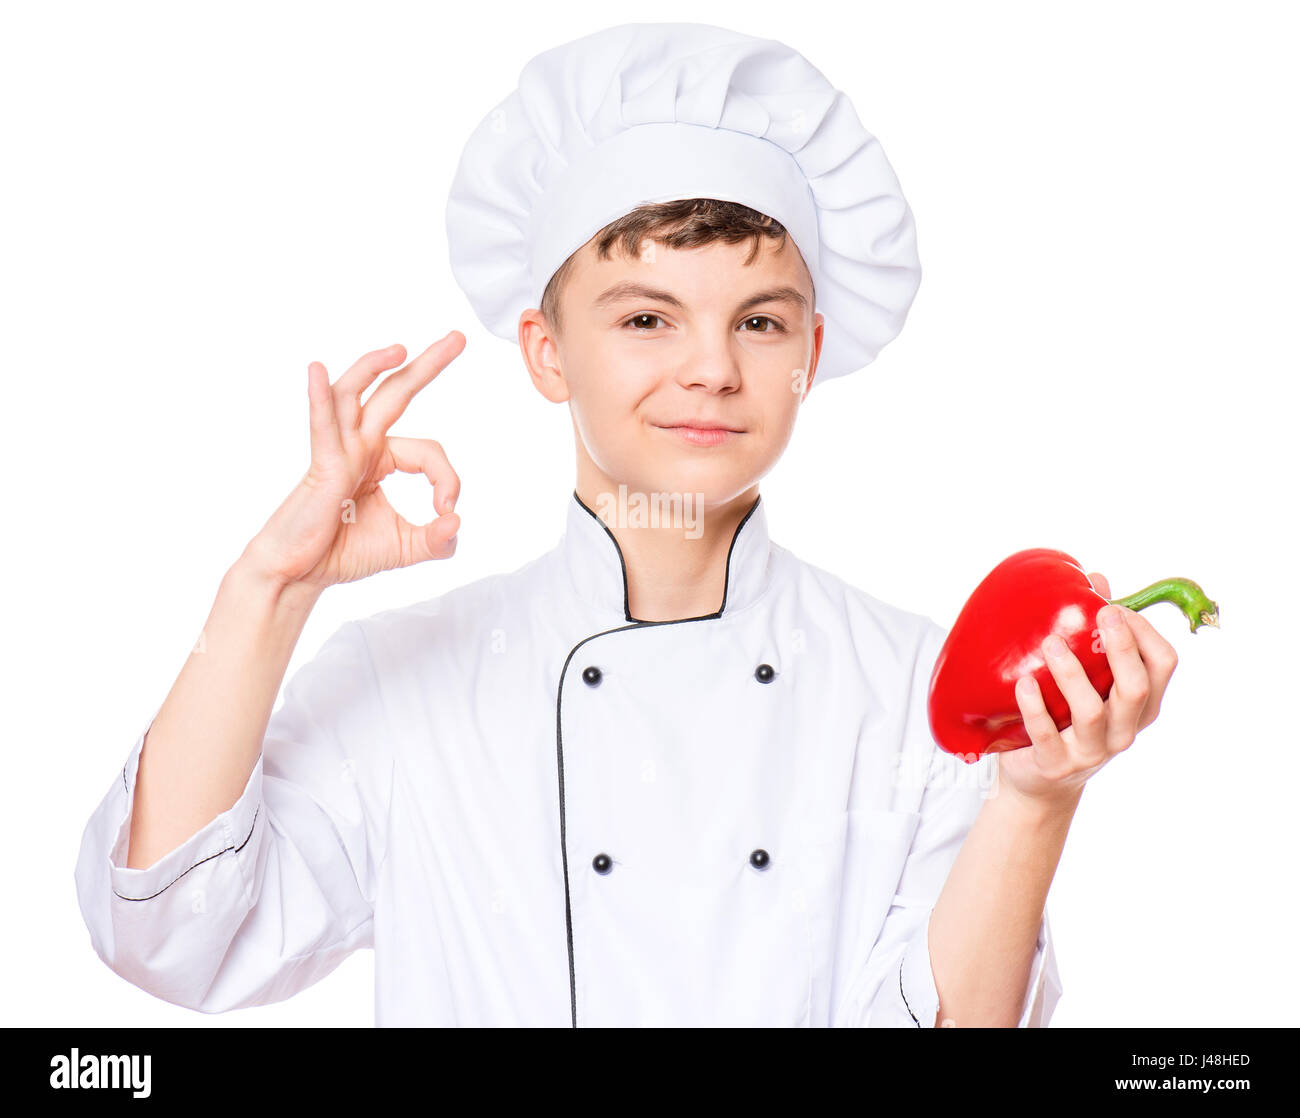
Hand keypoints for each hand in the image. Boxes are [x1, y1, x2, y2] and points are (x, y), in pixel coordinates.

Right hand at [241, 335, 465, 590]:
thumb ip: (437, 539)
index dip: (448, 479)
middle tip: (458, 338)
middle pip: (396, 394)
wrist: (299, 576)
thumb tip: (458, 522)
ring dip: (374, 367)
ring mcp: (339, 452)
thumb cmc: (342, 554)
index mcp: (382, 458)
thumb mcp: (406, 548)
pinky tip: (317, 370)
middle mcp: (361, 446)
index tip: (447, 510)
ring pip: (354, 396)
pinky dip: (320, 398)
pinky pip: (321, 427)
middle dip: (428, 365)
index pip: (429, 452)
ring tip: (401, 349)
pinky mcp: (321, 467)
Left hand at [996, 572, 1179, 806]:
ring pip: (1092, 711)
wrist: (1037, 779)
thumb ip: (1094, 633)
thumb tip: (1096, 578)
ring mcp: (1092, 752)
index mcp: (1140, 706)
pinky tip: (1023, 682)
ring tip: (1051, 642)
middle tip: (1101, 612)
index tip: (1115, 607)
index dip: (1145, 633)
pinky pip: (1047, 735)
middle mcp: (1124, 730)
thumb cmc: (1065, 716)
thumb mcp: (1088, 679)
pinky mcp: (1055, 765)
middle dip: (1121, 647)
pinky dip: (1035, 707)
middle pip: (1136, 687)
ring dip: (1072, 673)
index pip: (1163, 665)